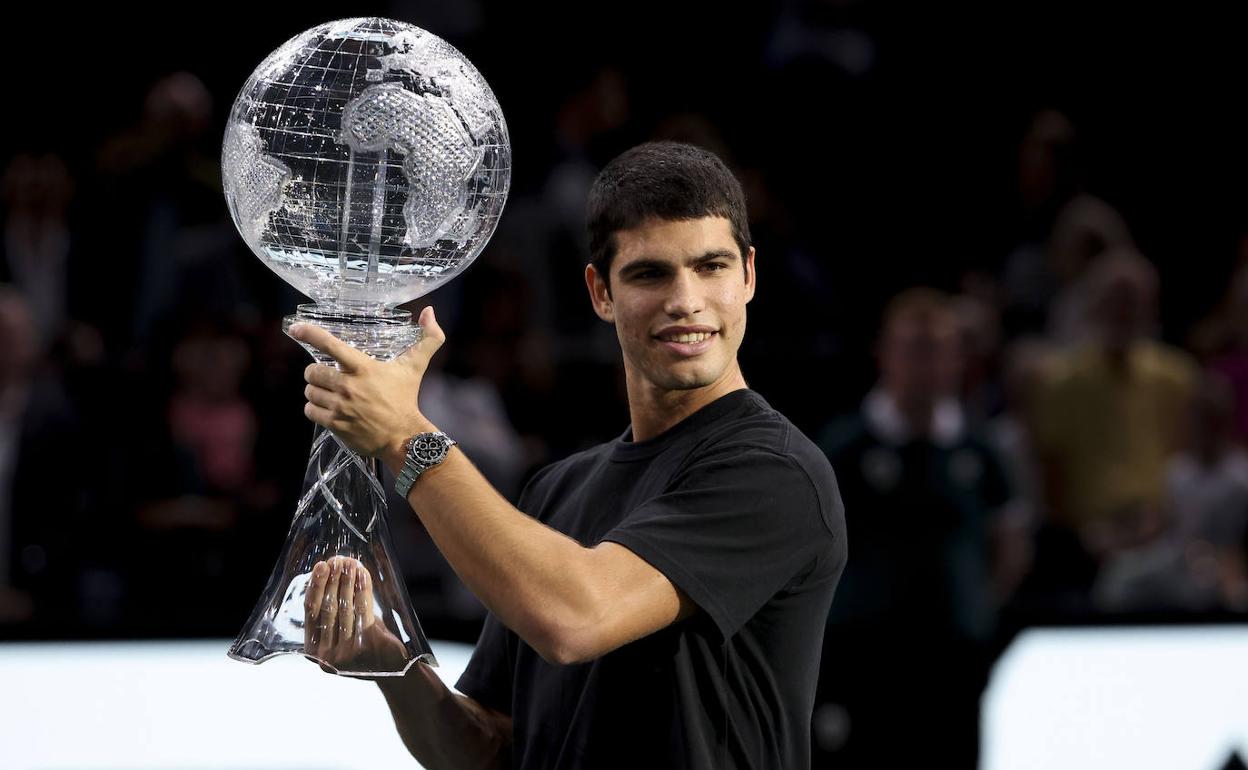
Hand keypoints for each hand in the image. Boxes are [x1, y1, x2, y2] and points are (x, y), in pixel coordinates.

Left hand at [290, 306, 444, 457]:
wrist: (403, 436)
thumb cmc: (406, 398)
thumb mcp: (416, 366)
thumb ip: (428, 337)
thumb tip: (430, 311)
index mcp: (363, 368)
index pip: (330, 345)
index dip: (310, 333)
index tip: (296, 328)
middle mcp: (349, 386)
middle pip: (312, 371)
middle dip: (315, 372)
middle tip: (325, 376)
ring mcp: (340, 407)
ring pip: (310, 391)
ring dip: (315, 391)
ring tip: (328, 393)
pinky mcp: (335, 424)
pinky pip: (310, 411)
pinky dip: (314, 408)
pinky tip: (325, 408)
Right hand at [303, 555, 407, 674]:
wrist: (396, 671)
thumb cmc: (367, 646)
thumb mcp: (344, 634)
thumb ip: (333, 613)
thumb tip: (330, 574)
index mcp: (315, 653)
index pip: (312, 613)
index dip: (316, 587)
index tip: (321, 565)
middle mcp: (326, 656)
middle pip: (327, 609)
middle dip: (332, 581)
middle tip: (336, 560)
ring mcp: (345, 654)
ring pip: (345, 608)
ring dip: (347, 582)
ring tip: (350, 563)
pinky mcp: (365, 647)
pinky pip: (363, 611)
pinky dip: (362, 589)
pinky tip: (363, 574)